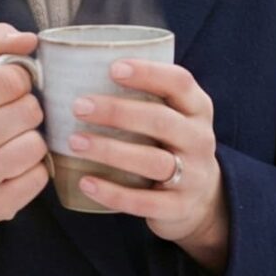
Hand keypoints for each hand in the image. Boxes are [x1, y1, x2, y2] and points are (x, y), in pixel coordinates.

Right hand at [0, 23, 50, 243]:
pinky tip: (16, 168)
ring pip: (36, 146)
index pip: (8, 79)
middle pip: (28, 111)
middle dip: (29, 111)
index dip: (20, 81)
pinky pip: (40, 177)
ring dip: (33, 141)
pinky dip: (35, 170)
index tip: (11, 90)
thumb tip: (29, 38)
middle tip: (14, 119)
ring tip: (14, 143)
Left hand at [69, 59, 227, 262]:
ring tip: (75, 142)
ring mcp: (193, 175)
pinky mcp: (179, 207)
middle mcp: (199, 139)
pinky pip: (145, 201)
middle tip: (79, 106)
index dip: (149, 73)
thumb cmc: (169, 145)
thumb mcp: (170, 117)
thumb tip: (74, 72)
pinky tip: (85, 182)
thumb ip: (141, 98)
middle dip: (118, 112)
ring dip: (111, 150)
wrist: (202, 200)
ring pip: (152, 161)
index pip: (180, 82)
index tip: (113, 68)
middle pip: (161, 121)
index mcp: (196, 109)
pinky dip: (113, 193)